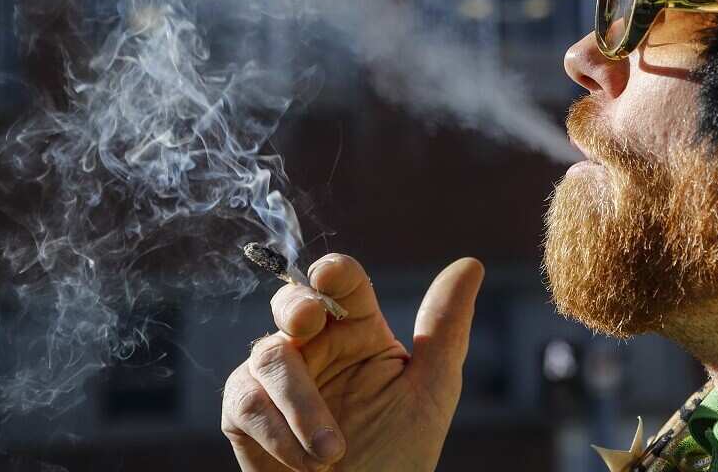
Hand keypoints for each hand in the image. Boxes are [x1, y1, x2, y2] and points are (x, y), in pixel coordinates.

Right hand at [221, 254, 484, 471]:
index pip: (344, 284)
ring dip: (301, 403)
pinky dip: (278, 433)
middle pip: (292, 302)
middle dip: (295, 304)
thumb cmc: (397, 456)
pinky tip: (308, 463)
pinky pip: (247, 403)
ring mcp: (277, 379)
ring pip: (270, 356)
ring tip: (333, 452)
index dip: (334, 272)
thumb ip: (445, 329)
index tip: (331, 276)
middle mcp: (315, 346)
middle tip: (307, 319)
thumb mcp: (430, 392)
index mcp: (359, 331)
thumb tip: (470, 264)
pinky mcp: (247, 415)